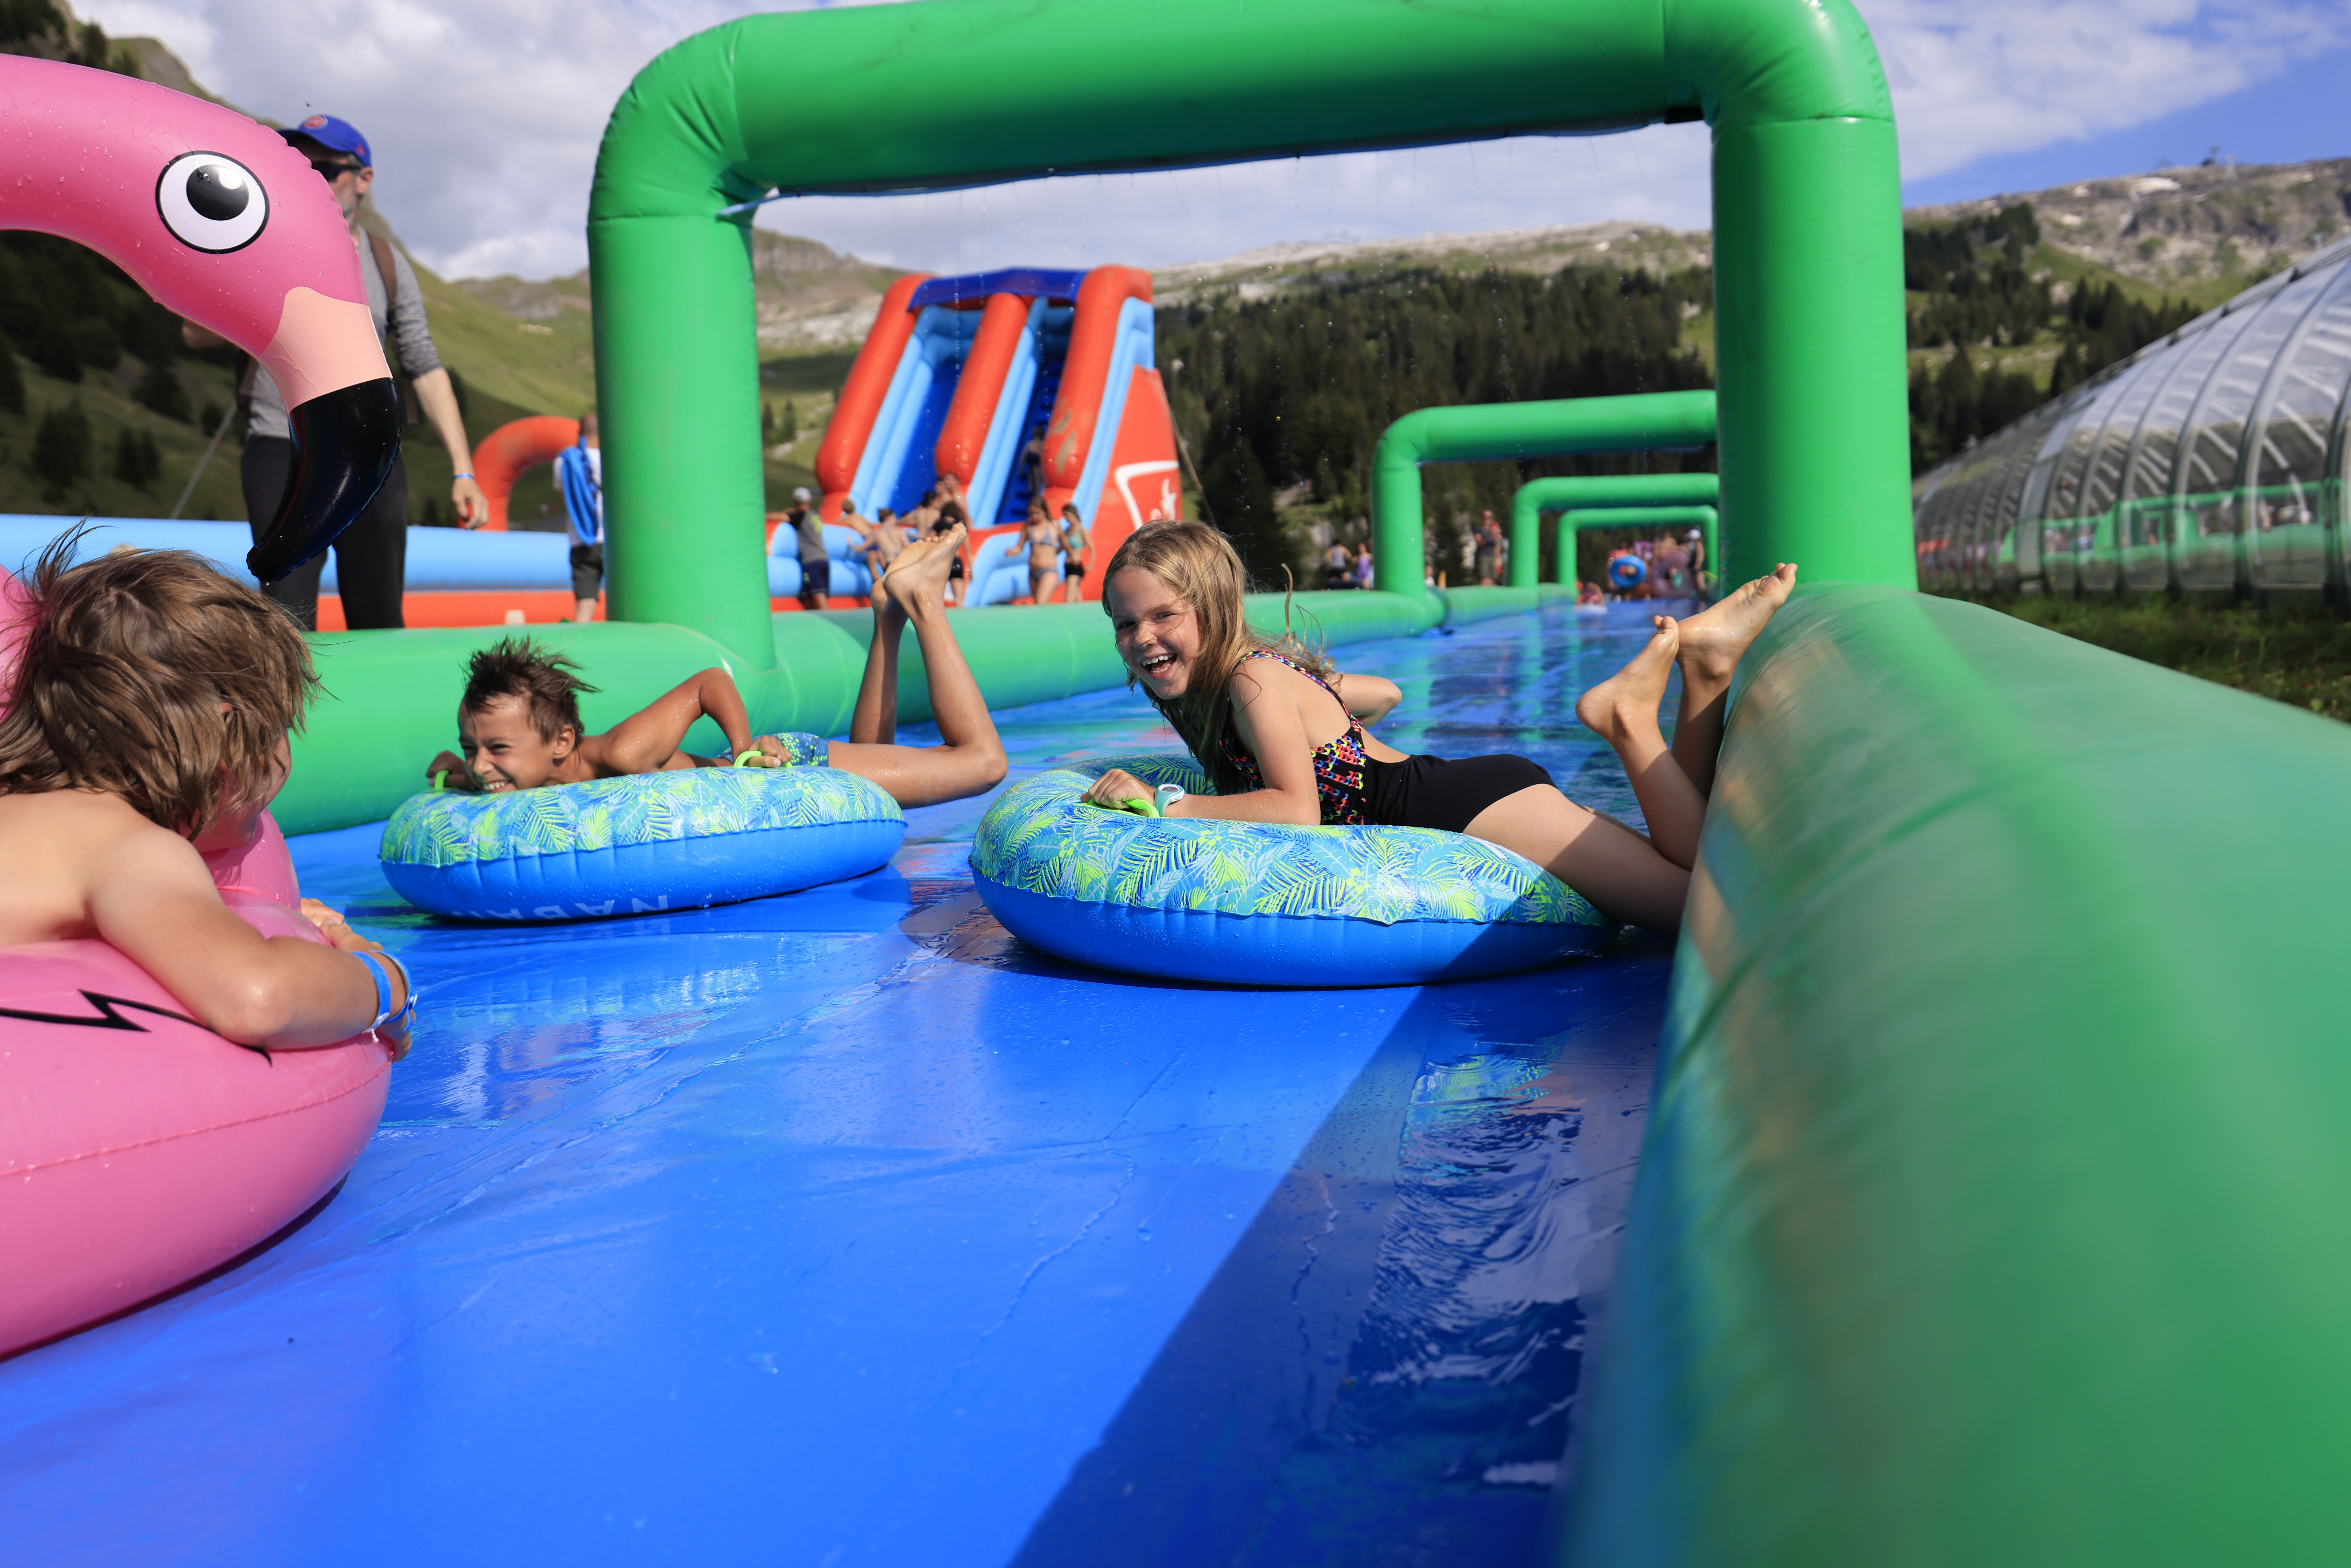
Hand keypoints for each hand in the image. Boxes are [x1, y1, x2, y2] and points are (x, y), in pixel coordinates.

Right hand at [299, 907, 413, 1061]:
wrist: (373, 987)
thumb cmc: (358, 966)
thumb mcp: (350, 946)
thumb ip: (339, 934)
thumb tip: (329, 921)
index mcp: (386, 967)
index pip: (384, 963)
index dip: (378, 966)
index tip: (373, 969)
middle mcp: (398, 986)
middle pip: (399, 989)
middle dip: (395, 993)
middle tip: (386, 1003)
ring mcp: (401, 1008)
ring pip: (404, 1013)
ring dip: (398, 1018)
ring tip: (390, 1027)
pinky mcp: (400, 1028)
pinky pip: (402, 1040)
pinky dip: (400, 1047)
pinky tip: (397, 1055)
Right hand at [425, 750, 470, 788]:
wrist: (473, 775)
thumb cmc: (468, 780)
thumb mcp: (460, 782)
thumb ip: (446, 781)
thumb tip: (430, 781)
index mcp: (449, 759)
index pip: (434, 770)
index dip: (437, 778)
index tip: (446, 781)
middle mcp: (445, 754)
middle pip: (431, 768)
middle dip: (436, 775)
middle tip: (447, 778)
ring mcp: (444, 753)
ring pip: (432, 767)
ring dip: (437, 773)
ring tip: (448, 775)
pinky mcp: (443, 755)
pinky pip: (434, 764)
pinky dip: (438, 769)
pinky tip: (446, 770)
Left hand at [454, 476, 488, 528]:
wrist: (466, 477)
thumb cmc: (460, 487)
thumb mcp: (457, 498)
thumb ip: (461, 510)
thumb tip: (465, 520)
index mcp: (478, 501)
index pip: (477, 517)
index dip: (471, 524)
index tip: (464, 528)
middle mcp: (484, 503)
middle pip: (484, 520)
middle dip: (475, 526)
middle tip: (466, 528)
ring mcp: (485, 503)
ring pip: (486, 518)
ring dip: (478, 524)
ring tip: (469, 526)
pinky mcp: (484, 504)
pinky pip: (484, 515)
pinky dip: (479, 520)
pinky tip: (471, 521)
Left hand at [745, 734, 788, 767]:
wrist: (747, 757)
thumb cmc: (748, 760)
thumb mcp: (753, 762)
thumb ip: (764, 761)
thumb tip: (778, 762)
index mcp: (764, 740)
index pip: (775, 753)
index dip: (769, 760)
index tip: (761, 761)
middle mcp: (772, 738)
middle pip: (781, 755)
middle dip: (775, 761)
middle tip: (765, 762)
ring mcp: (777, 741)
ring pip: (786, 756)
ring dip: (778, 761)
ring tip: (768, 760)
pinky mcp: (781, 746)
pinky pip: (789, 755)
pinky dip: (783, 760)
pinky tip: (774, 759)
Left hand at [1083, 768, 1154, 811]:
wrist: (1153, 804)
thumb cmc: (1133, 802)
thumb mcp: (1112, 798)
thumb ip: (1098, 796)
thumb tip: (1082, 799)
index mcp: (1110, 773)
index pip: (1092, 791)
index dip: (1101, 801)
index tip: (1116, 801)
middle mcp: (1116, 772)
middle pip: (1097, 795)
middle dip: (1108, 804)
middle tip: (1122, 802)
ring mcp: (1122, 776)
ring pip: (1104, 798)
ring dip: (1115, 805)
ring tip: (1126, 802)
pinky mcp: (1128, 783)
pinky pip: (1112, 799)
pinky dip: (1119, 805)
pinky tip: (1128, 803)